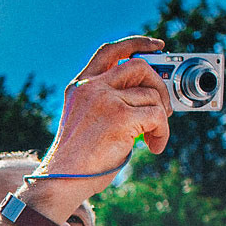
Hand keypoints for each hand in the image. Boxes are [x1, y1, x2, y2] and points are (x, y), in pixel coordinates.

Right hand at [39, 36, 172, 189]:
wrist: (60, 181)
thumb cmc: (76, 159)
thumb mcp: (88, 119)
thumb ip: (111, 100)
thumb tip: (151, 95)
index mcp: (80, 86)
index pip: (110, 51)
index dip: (137, 44)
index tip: (158, 47)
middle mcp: (91, 88)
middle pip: (138, 66)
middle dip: (159, 85)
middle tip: (164, 107)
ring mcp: (105, 100)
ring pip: (151, 96)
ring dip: (161, 119)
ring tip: (153, 138)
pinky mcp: (120, 117)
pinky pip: (157, 116)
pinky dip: (162, 132)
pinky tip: (154, 146)